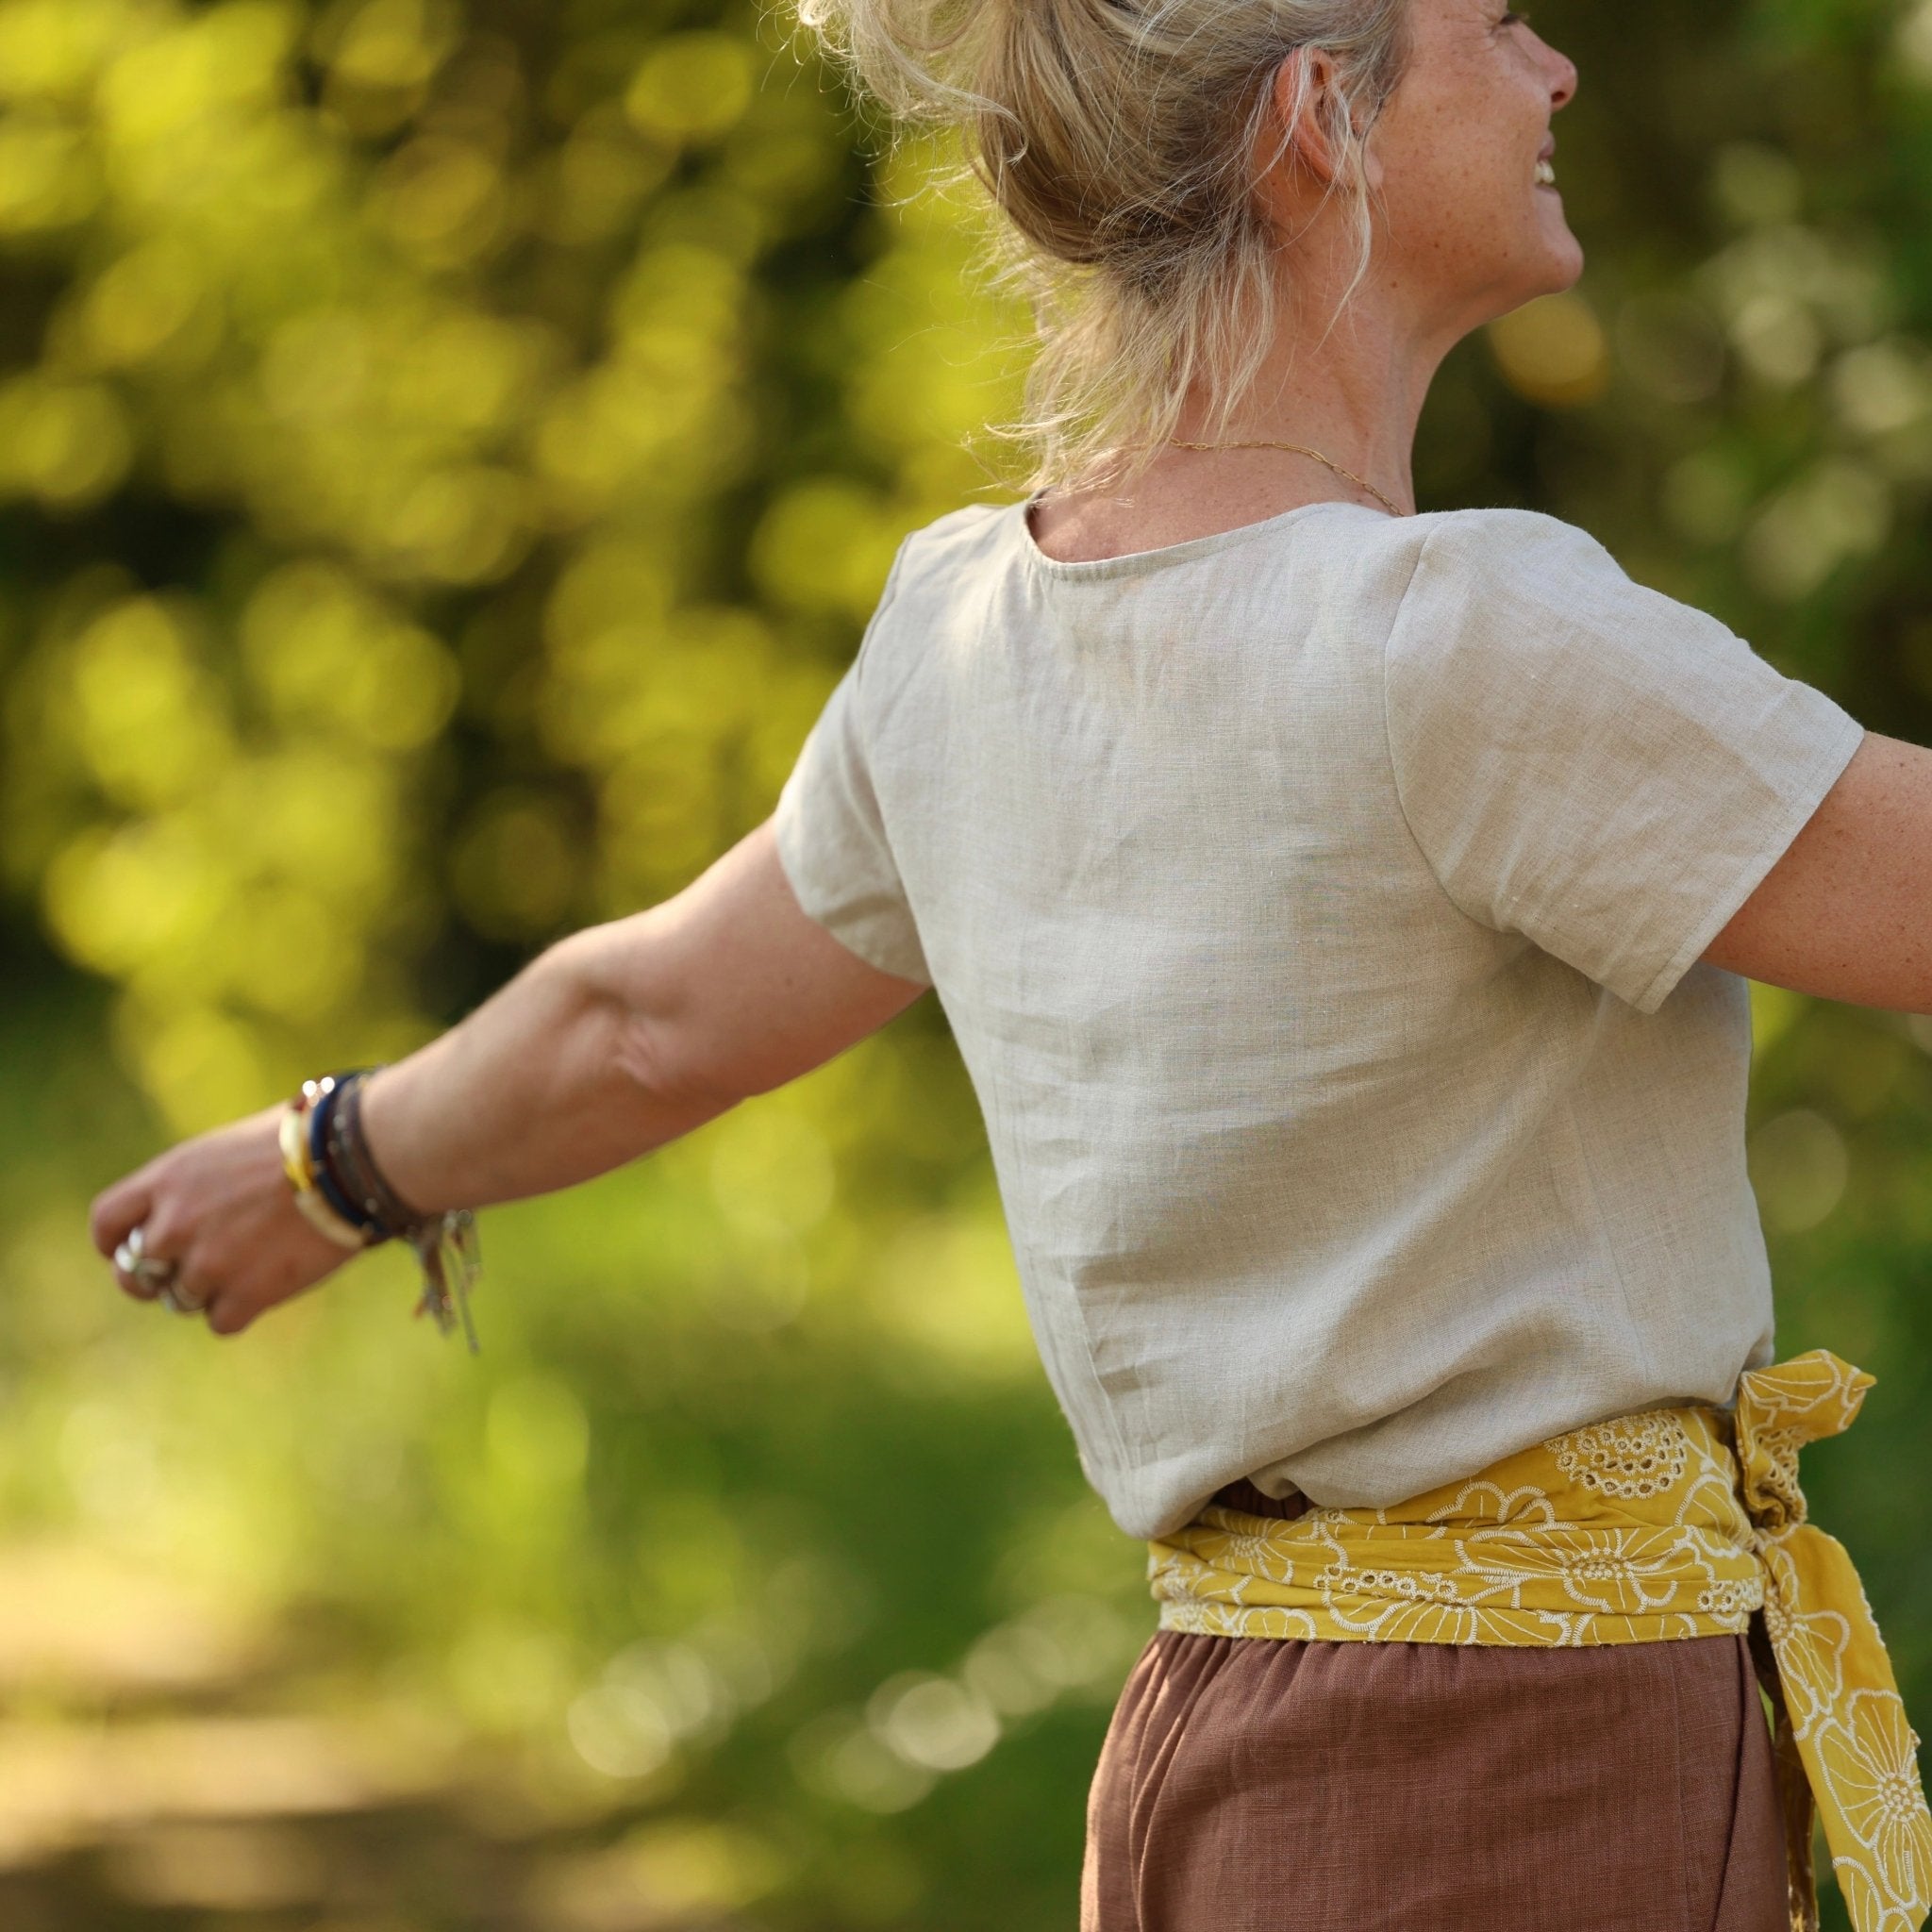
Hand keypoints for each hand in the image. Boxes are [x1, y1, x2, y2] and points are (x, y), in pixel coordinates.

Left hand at [88, 1104, 363, 1335]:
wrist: (350, 1159)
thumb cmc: (307, 1139)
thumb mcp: (232, 1148)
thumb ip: (200, 1185)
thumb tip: (200, 1212)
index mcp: (169, 1178)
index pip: (108, 1221)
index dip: (114, 1243)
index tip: (128, 1250)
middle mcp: (176, 1223)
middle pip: (136, 1273)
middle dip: (158, 1277)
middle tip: (189, 1273)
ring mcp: (209, 1262)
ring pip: (181, 1300)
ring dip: (207, 1292)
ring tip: (248, 1269)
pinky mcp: (248, 1293)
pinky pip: (220, 1322)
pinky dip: (239, 1311)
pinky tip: (267, 1288)